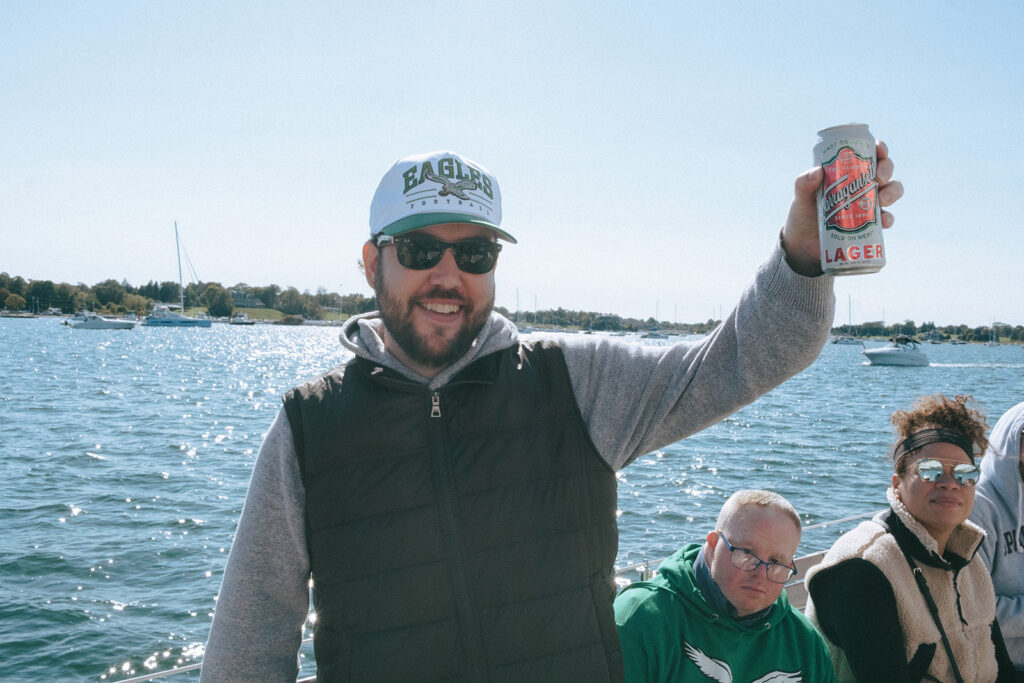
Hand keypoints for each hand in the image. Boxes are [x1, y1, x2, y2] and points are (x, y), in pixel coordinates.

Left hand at [781, 140, 904, 275]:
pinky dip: (888, 218)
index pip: (868, 154)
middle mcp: (862, 185)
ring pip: (891, 191)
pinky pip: (886, 219)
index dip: (879, 148)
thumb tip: (818, 171)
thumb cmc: (803, 213)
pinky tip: (883, 220)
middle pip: (885, 170)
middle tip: (879, 178)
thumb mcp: (801, 197)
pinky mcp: (870, 224)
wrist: (803, 243)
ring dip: (892, 192)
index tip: (879, 150)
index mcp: (848, 171)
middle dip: (887, 169)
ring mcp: (869, 204)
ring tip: (882, 200)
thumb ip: (804, 183)